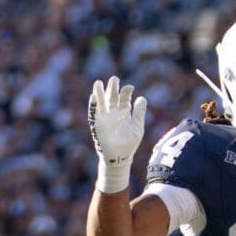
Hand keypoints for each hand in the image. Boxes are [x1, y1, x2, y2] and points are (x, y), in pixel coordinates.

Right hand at [88, 75, 147, 192]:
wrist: (120, 157)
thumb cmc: (129, 144)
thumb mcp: (137, 126)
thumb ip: (139, 112)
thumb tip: (142, 98)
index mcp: (124, 113)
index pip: (124, 99)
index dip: (126, 92)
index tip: (130, 87)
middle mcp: (113, 114)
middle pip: (112, 97)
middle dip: (113, 88)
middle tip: (115, 79)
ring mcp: (105, 118)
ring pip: (101, 103)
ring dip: (99, 93)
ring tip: (98, 83)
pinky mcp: (97, 125)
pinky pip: (94, 113)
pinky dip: (93, 105)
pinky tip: (93, 97)